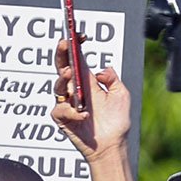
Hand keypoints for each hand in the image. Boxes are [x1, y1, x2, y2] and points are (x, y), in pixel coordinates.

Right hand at [50, 39, 132, 160]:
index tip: (78, 36)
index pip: (77, 60)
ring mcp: (67, 103)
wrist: (111, 144)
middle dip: (62, 54)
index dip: (75, 47)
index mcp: (87, 82)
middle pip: (62, 68)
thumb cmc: (115, 121)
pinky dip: (73, 111)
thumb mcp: (121, 94)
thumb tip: (101, 70)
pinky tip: (84, 115)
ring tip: (70, 75)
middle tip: (64, 43)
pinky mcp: (62, 118)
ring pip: (58, 86)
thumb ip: (113, 79)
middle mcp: (75, 90)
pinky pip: (61, 110)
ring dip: (63, 79)